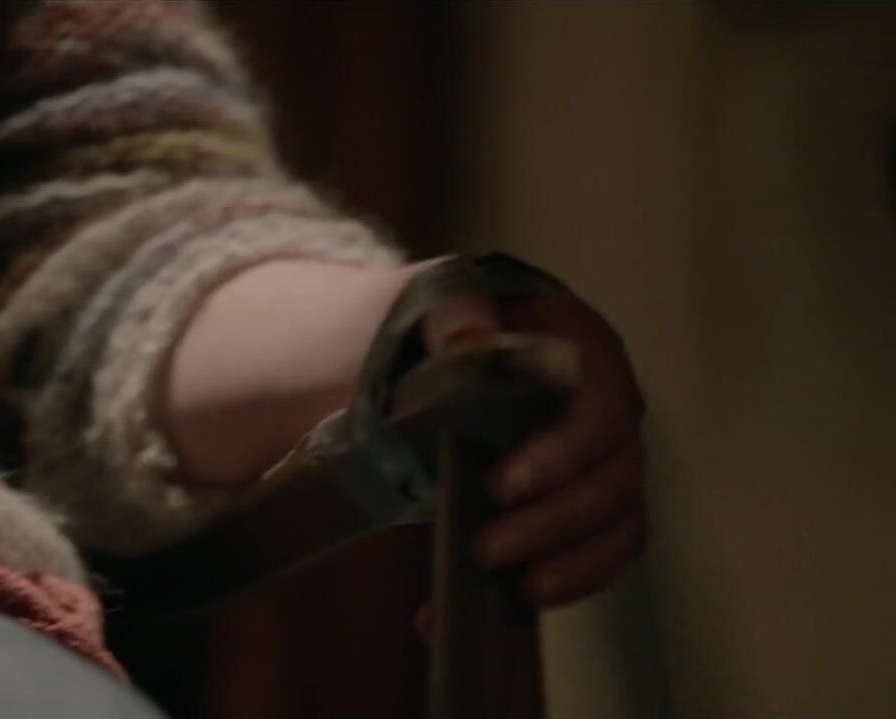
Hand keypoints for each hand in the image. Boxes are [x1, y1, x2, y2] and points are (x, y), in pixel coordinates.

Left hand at [423, 283, 648, 606]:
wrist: (444, 355)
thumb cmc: (450, 329)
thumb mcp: (443, 306)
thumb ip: (454, 312)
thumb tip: (470, 337)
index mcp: (583, 351)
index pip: (600, 406)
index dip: (561, 454)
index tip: (502, 486)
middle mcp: (610, 409)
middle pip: (615, 477)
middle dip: (554, 522)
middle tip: (488, 547)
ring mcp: (604, 462)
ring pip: (620, 523)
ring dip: (572, 563)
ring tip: (516, 588)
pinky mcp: (585, 506)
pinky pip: (602, 554)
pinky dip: (562, 585)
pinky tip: (501, 606)